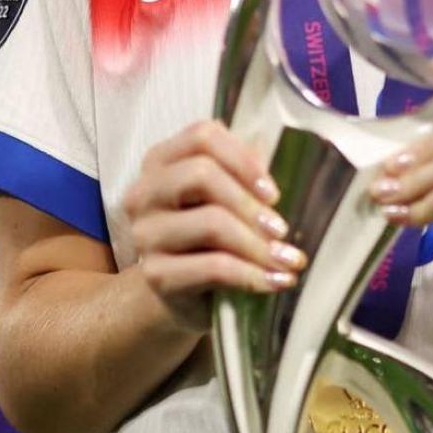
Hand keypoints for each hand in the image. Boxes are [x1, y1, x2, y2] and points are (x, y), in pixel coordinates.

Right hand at [123, 120, 306, 329]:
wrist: (177, 296)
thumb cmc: (208, 239)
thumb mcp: (225, 201)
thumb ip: (242, 173)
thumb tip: (271, 151)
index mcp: (161, 162)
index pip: (202, 136)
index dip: (243, 159)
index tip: (273, 191)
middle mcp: (144, 192)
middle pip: (201, 174)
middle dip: (250, 203)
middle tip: (281, 229)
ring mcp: (145, 234)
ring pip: (211, 223)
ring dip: (259, 244)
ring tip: (289, 260)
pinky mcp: (156, 274)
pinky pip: (214, 267)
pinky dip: (253, 275)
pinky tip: (277, 280)